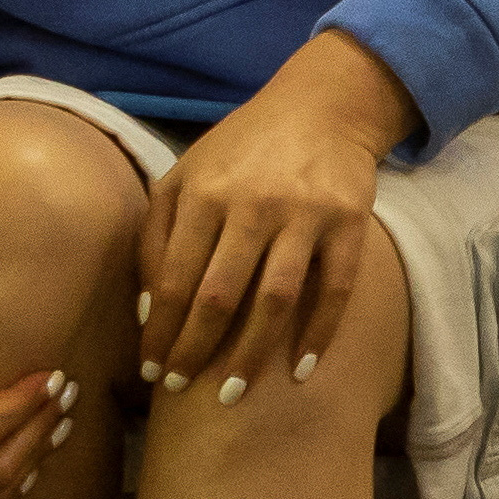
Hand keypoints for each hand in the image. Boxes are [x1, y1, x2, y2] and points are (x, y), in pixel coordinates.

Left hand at [135, 32, 414, 401]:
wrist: (321, 105)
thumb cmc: (242, 149)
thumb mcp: (185, 175)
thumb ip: (158, 235)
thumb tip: (150, 311)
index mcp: (203, 193)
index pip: (175, 279)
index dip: (163, 332)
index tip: (154, 371)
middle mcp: (251, 203)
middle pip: (219, 296)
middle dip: (198, 351)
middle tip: (185, 390)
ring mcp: (304, 213)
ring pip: (274, 299)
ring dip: (252, 354)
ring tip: (234, 393)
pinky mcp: (348, 221)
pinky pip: (334, 288)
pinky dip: (319, 332)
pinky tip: (303, 368)